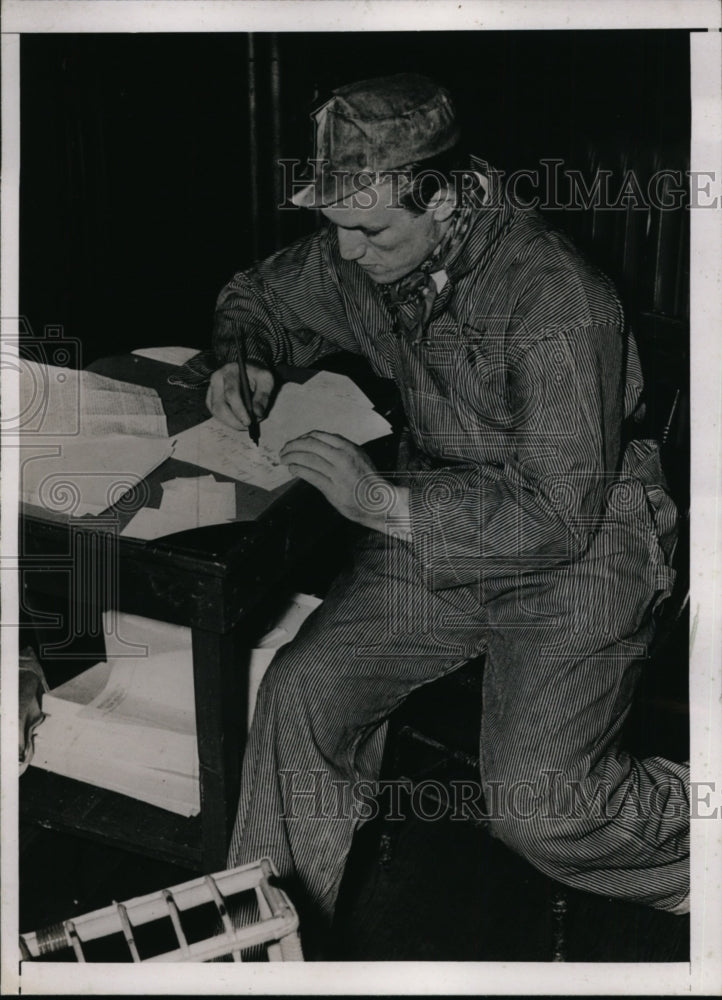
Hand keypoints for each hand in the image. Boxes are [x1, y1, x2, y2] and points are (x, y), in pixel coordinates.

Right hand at [205, 361, 273, 430]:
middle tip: (247, 427)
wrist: (247, 370)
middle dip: (234, 421)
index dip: (239, 410)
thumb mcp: (266, 380)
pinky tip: (238, 421)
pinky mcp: (210, 398)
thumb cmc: (257, 374)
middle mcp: (216, 379)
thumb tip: (258, 414)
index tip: (248, 422)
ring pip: (216, 412)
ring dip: (231, 422)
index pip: (231, 394)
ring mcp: (211, 389)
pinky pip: (215, 414)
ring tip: (245, 424)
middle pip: (219, 406)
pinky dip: (227, 421)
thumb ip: (263, 396)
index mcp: (230, 371)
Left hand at [280, 430, 409, 533]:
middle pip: (309, 445)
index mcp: (348, 447)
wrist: (378, 501)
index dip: (303, 438)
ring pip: (307, 458)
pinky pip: (310, 475)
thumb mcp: (358, 456)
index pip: (318, 436)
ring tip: (284, 459)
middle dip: (292, 446)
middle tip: (284, 450)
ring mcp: (336, 473)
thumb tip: (317, 444)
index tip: (296, 442)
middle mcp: (342, 457)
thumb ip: (340, 449)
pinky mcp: (331, 488)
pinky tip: (292, 469)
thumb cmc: (367, 479)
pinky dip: (297, 469)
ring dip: (291, 457)